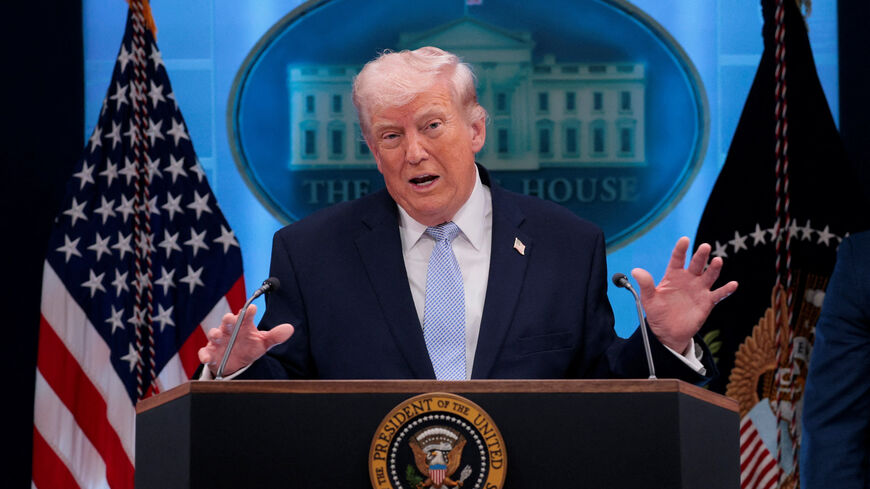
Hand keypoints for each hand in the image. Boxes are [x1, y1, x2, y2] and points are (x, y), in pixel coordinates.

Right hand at [197, 304, 293, 376]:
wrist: (236, 364)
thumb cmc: (249, 347)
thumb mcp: (263, 343)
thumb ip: (275, 336)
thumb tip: (290, 329)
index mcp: (243, 325)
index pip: (246, 315)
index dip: (249, 312)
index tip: (253, 308)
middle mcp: (229, 330)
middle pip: (228, 322)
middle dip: (228, 319)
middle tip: (230, 318)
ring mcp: (218, 341)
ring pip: (214, 334)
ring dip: (214, 333)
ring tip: (217, 335)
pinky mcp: (210, 353)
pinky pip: (205, 352)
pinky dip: (204, 355)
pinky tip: (207, 358)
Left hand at [630, 236, 737, 353]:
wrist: (668, 332)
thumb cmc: (657, 313)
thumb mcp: (648, 299)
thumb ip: (645, 284)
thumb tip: (635, 271)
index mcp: (673, 275)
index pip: (678, 259)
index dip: (681, 249)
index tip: (684, 240)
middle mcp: (688, 279)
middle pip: (696, 264)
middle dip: (700, 255)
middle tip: (704, 247)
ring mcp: (699, 289)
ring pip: (709, 276)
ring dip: (714, 269)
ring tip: (717, 261)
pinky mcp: (707, 302)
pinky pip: (718, 294)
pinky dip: (726, 290)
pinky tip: (733, 284)